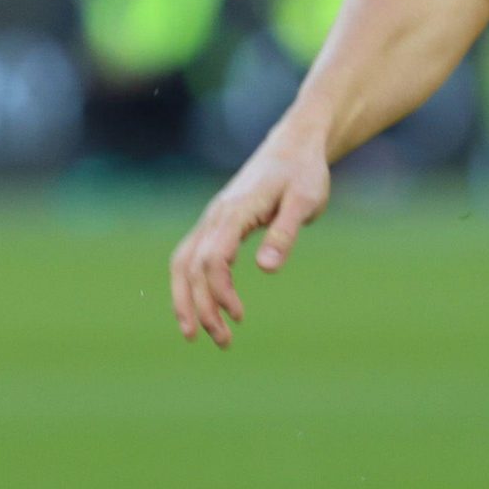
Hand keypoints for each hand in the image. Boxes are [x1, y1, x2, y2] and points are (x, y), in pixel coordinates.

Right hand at [168, 126, 333, 347]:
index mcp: (234, 212)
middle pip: (192, 269)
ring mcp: (211, 220)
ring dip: (188, 301)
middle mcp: (214, 217)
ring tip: (200, 335)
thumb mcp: (305, 200)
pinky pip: (191, 258)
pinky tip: (205, 307)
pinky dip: (191, 285)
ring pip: (183, 265)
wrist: (294, 147)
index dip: (220, 291)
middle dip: (201, 308)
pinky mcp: (216, 224)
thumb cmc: (303, 173)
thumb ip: (284, 233)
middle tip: (222, 341)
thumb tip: (265, 270)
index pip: (213, 259)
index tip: (239, 315)